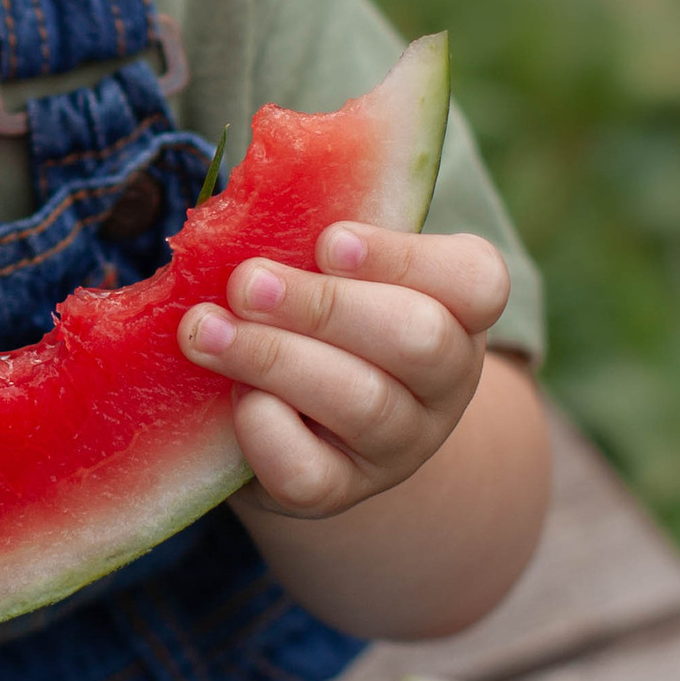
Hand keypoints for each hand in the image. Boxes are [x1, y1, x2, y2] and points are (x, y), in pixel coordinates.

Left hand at [179, 225, 511, 519]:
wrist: (308, 425)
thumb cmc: (318, 313)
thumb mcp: (333, 268)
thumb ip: (313, 228)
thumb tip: (247, 188)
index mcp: (458, 309)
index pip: (476, 281)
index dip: (403, 258)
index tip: (329, 241)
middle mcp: (444, 381)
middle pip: (417, 340)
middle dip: (323, 306)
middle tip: (247, 282)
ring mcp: (399, 445)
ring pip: (362, 404)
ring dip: (274, 359)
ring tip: (203, 330)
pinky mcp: (340, 493)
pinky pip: (311, 474)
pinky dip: (265, 431)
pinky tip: (232, 399)